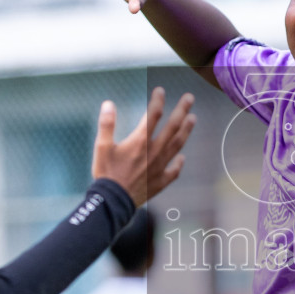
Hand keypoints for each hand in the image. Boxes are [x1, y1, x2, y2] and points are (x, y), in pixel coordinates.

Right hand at [91, 88, 195, 205]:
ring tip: (193, 119)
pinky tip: (182, 158)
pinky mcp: (160, 182)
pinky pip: (173, 171)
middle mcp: (154, 152)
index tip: (161, 90)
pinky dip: (179, 163)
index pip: (153, 115)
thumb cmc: (105, 174)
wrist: (112, 203)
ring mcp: (159, 167)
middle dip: (182, 110)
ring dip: (186, 131)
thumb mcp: (101, 146)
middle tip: (190, 98)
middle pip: (172, 127)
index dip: (158, 100)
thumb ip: (106, 124)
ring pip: (177, 145)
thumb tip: (108, 103)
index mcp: (140, 141)